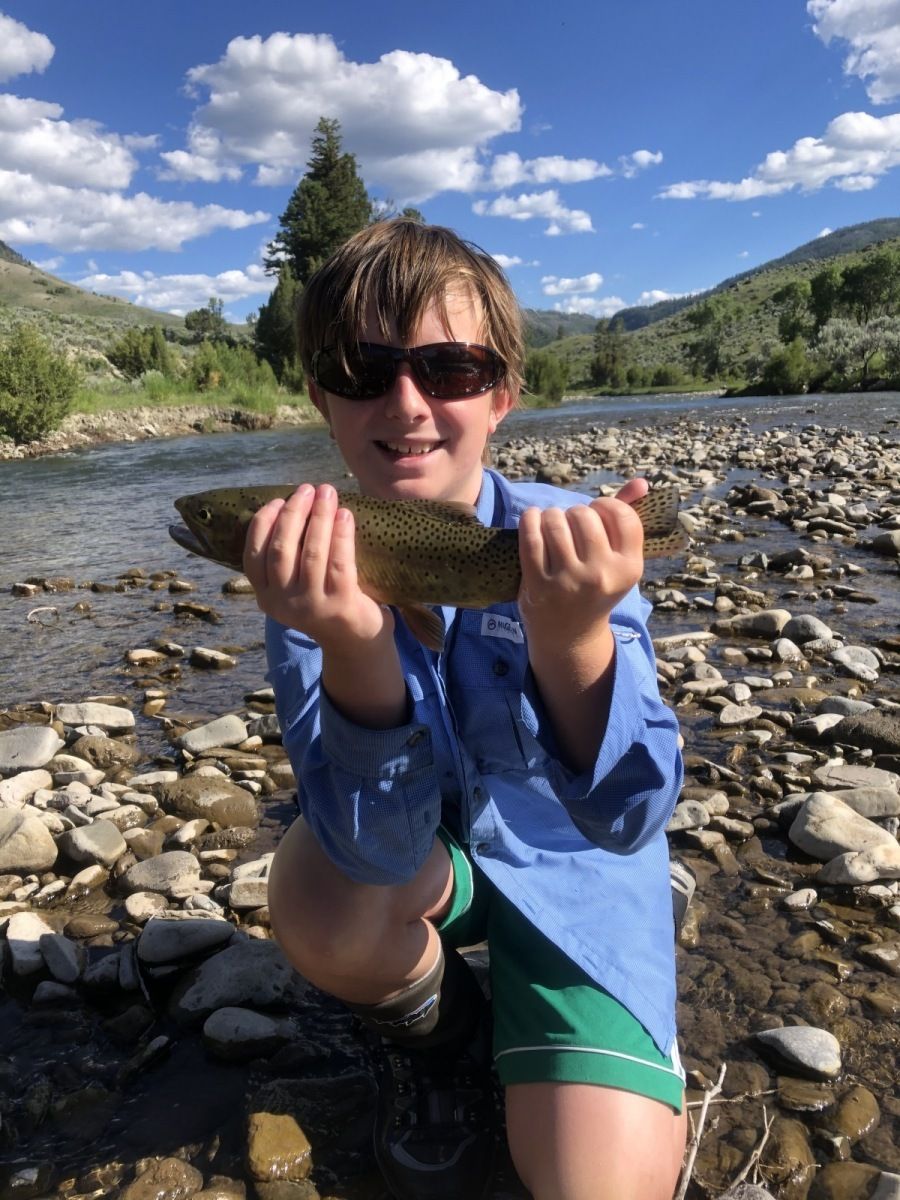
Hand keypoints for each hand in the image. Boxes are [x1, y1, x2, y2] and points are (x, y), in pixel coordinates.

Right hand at [243, 483, 393, 649]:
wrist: (355, 643)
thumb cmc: (324, 603)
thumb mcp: (293, 587)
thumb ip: (286, 558)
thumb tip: (291, 505)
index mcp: (266, 597)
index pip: (254, 555)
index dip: (263, 523)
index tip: (278, 500)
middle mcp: (284, 604)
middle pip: (281, 549)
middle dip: (293, 512)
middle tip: (307, 489)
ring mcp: (312, 605)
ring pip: (311, 552)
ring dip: (319, 516)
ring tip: (327, 493)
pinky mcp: (340, 604)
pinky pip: (339, 561)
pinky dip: (341, 534)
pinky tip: (345, 515)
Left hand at [517, 478, 647, 652]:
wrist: (570, 636)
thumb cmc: (596, 588)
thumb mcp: (618, 562)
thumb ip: (628, 519)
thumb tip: (641, 482)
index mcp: (629, 568)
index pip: (622, 515)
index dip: (606, 506)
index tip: (596, 513)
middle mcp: (601, 576)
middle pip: (584, 515)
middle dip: (574, 513)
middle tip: (571, 525)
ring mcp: (568, 581)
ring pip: (555, 521)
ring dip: (550, 515)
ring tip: (552, 524)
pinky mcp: (538, 585)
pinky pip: (531, 536)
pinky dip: (530, 520)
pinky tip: (533, 520)